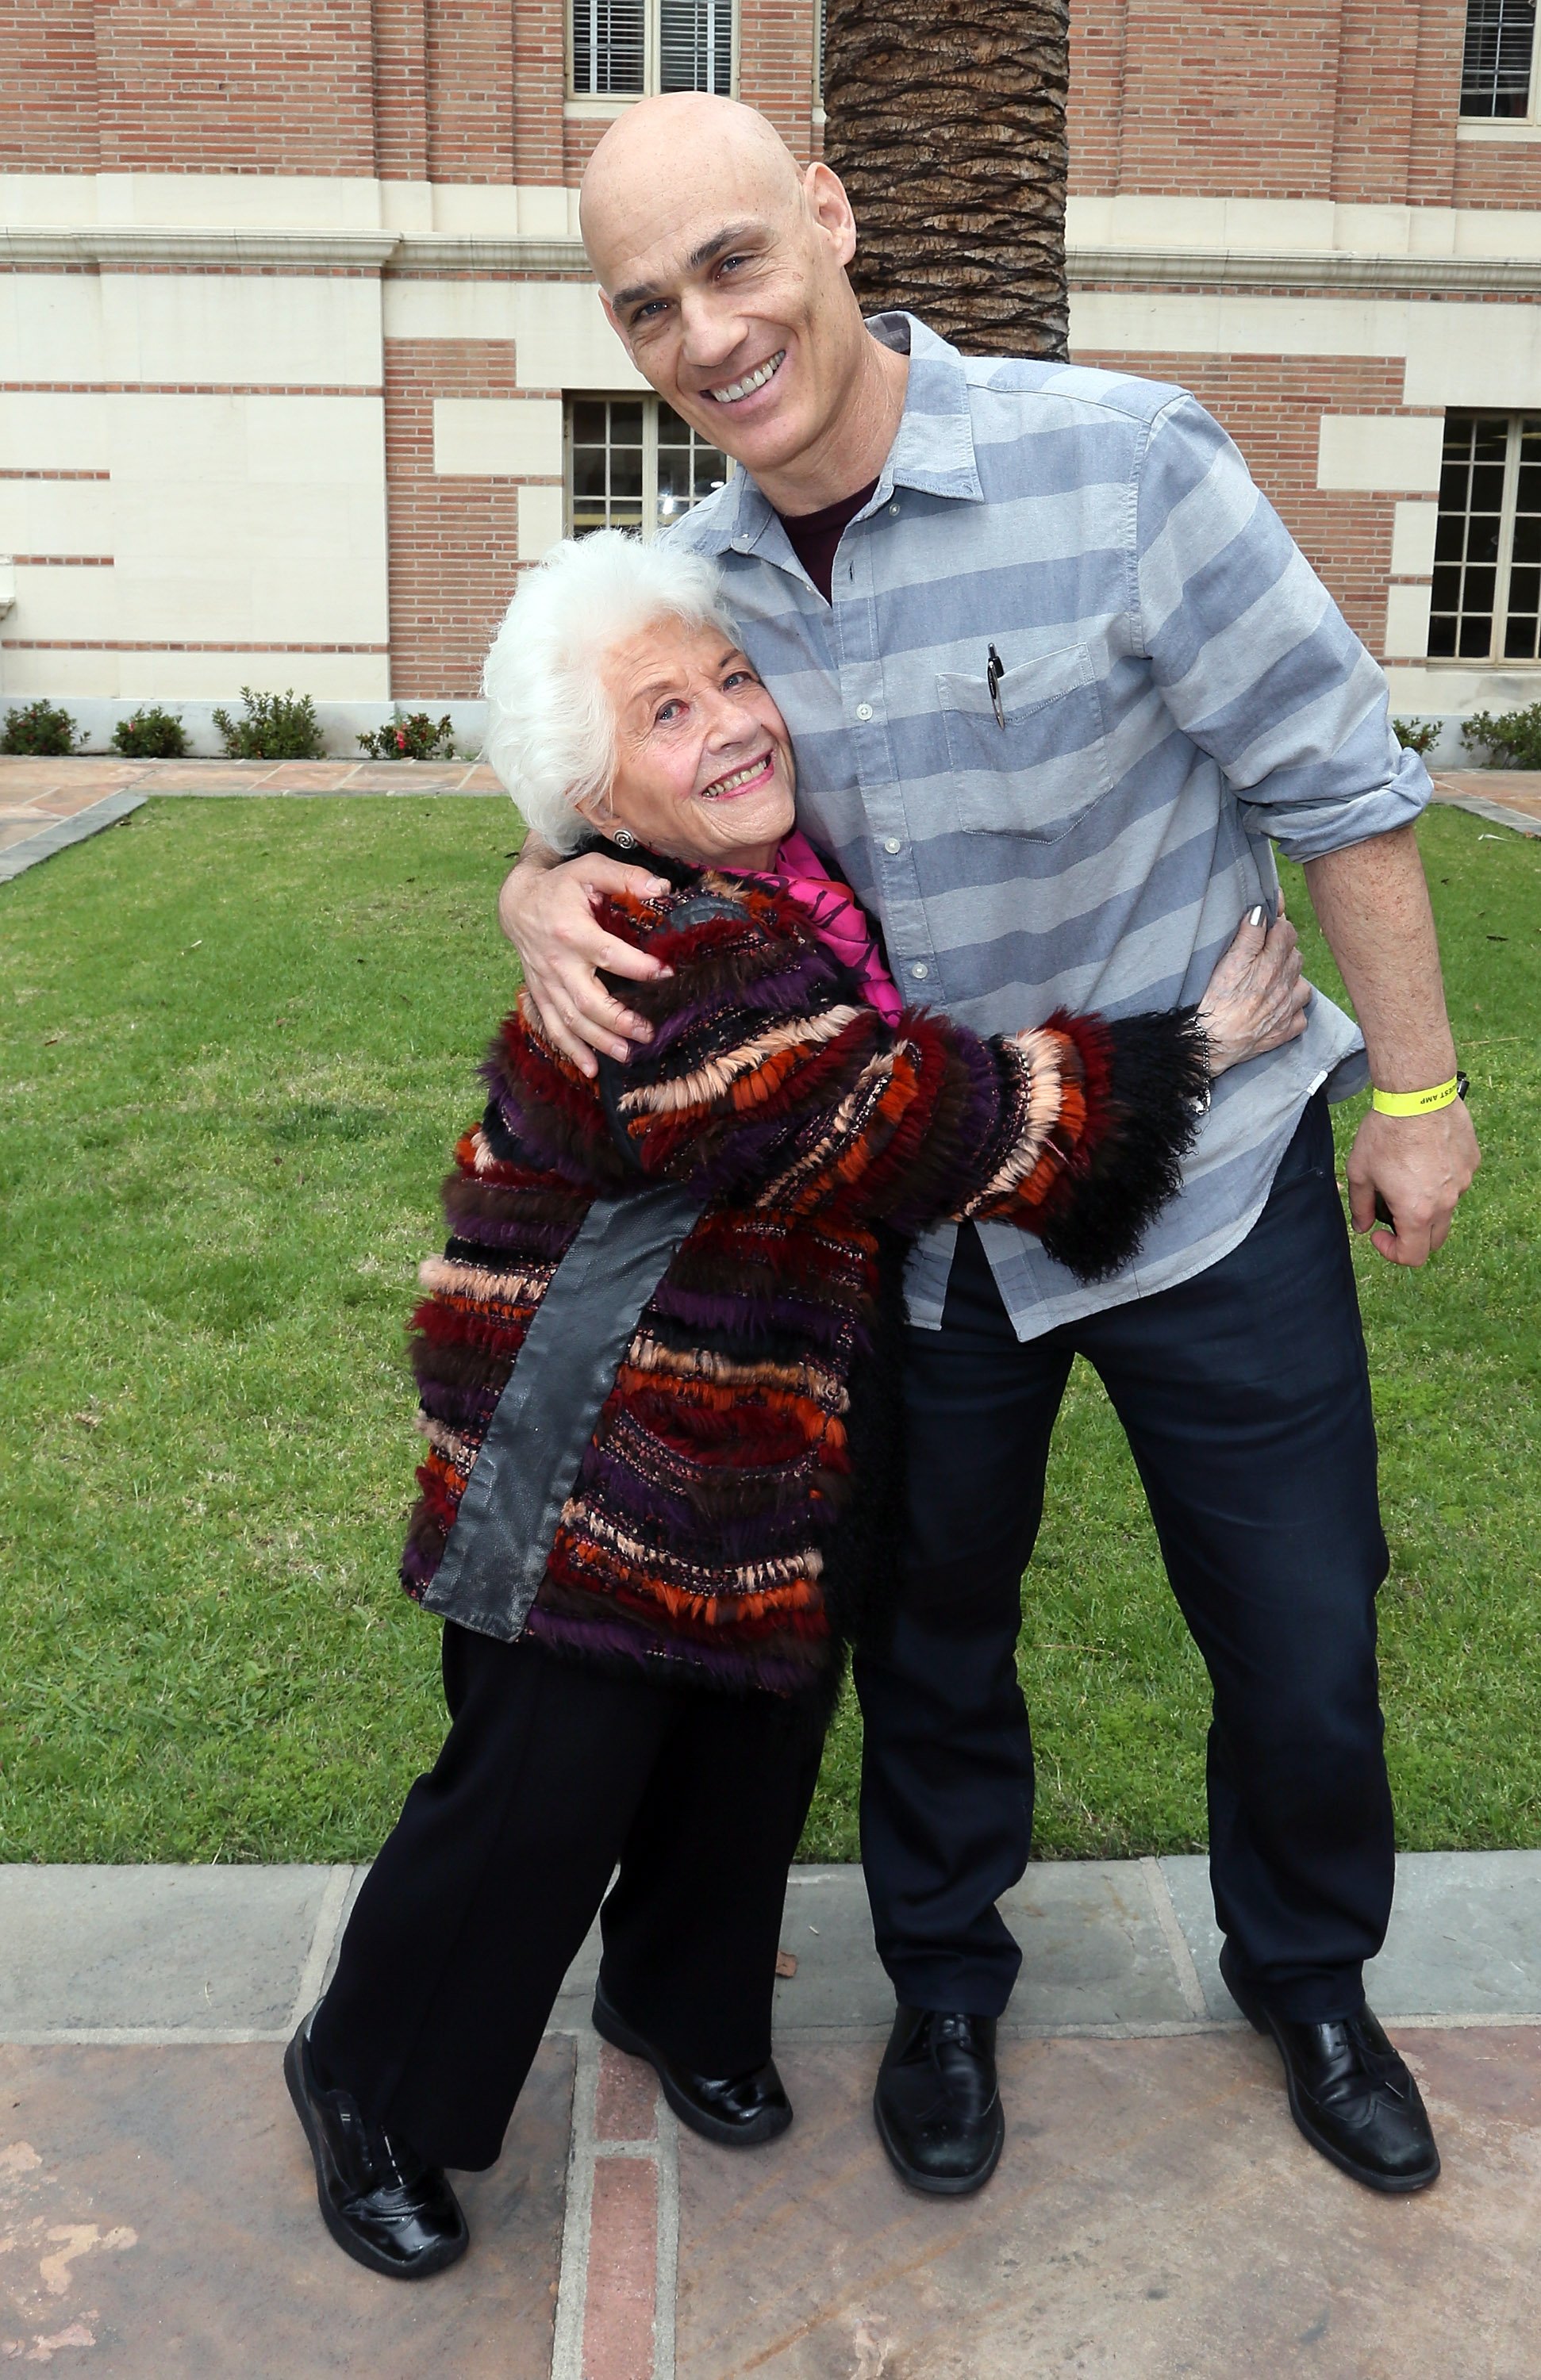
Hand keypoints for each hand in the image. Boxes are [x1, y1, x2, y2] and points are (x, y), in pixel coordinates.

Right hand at [497, 851, 673, 1075]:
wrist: (517, 902)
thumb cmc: (561, 885)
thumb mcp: (590, 869)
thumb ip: (625, 876)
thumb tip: (662, 888)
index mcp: (573, 931)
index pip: (609, 954)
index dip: (638, 967)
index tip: (665, 974)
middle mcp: (557, 962)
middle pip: (587, 1000)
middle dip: (619, 1020)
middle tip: (648, 1032)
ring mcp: (546, 982)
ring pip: (571, 1020)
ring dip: (599, 1042)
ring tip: (627, 1054)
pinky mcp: (540, 993)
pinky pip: (553, 1026)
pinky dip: (570, 1050)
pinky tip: (590, 1069)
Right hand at [1196, 900, 1310, 1074]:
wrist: (1211, 1043)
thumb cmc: (1215, 1001)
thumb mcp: (1228, 961)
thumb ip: (1249, 935)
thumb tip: (1262, 912)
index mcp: (1272, 964)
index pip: (1287, 932)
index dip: (1277, 925)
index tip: (1267, 925)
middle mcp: (1285, 985)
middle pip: (1296, 956)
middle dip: (1284, 951)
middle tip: (1265, 954)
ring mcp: (1288, 1010)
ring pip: (1303, 985)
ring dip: (1292, 980)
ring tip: (1272, 982)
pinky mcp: (1285, 1031)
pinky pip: (1300, 1016)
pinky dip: (1293, 1010)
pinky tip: (1278, 1009)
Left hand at [1346, 1099, 1479, 1266]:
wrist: (1416, 1095)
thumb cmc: (1385, 1133)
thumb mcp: (1361, 1172)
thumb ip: (1360, 1206)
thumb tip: (1363, 1226)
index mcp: (1417, 1212)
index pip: (1413, 1256)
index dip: (1392, 1252)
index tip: (1379, 1232)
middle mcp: (1446, 1202)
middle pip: (1434, 1240)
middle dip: (1412, 1235)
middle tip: (1392, 1211)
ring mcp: (1463, 1182)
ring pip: (1447, 1209)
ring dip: (1428, 1205)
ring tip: (1408, 1176)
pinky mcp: (1472, 1162)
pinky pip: (1458, 1182)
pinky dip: (1442, 1180)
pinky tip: (1425, 1157)